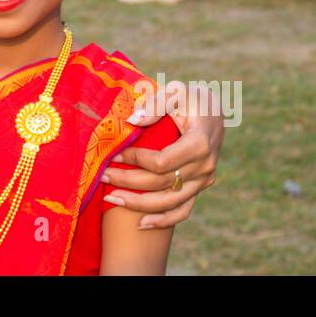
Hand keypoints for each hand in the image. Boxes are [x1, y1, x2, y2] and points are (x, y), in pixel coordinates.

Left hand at [100, 79, 223, 229]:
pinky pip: (183, 211)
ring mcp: (204, 181)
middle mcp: (205, 167)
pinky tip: (141, 224)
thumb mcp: (176, 92)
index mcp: (199, 144)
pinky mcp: (201, 188)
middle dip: (128, 181)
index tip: (113, 154)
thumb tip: (132, 121)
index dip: (134, 160)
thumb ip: (155, 104)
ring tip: (110, 199)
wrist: (214, 111)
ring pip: (169, 202)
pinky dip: (163, 220)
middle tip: (102, 176)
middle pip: (160, 184)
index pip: (161, 161)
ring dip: (138, 204)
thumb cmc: (191, 98)